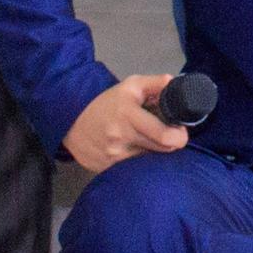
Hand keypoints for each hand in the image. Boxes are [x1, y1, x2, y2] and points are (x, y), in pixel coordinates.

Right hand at [63, 69, 193, 175]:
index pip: (164, 136)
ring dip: (154, 151)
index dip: (179, 135)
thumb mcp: (130, 86)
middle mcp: (121, 137)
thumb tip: (174, 84)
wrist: (72, 122)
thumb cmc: (107, 103)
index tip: (181, 130)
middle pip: (161, 149)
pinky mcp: (108, 169)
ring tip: (146, 139)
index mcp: (128, 114)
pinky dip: (139, 160)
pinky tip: (133, 149)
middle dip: (170, 142)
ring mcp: (114, 156)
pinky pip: (134, 168)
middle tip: (167, 133)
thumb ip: (155, 83)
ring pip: (149, 159)